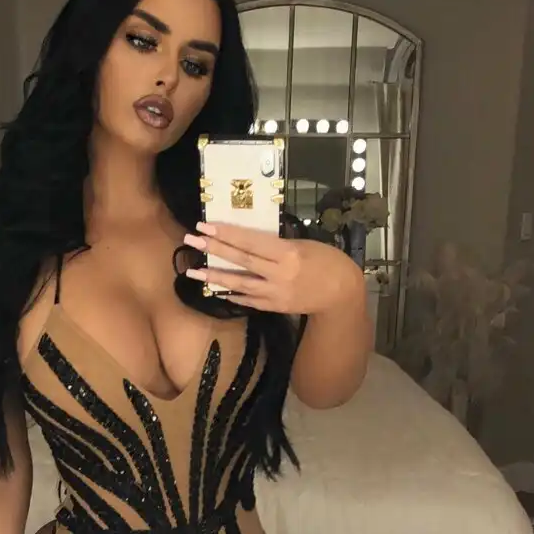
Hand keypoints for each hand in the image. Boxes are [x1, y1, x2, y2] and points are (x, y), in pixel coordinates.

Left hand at [183, 222, 364, 314]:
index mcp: (288, 254)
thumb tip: (250, 240)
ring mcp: (275, 293)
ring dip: (215, 276)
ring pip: (240, 283)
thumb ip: (277, 244)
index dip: (227, 233)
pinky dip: (232, 294)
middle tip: (191, 240)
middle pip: (241, 260)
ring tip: (193, 271)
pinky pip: (248, 300)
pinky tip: (215, 290)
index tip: (205, 225)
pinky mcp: (274, 307)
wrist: (341, 294)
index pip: (250, 242)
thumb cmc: (327, 261)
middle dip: (214, 249)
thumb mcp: (305, 244)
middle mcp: (279, 274)